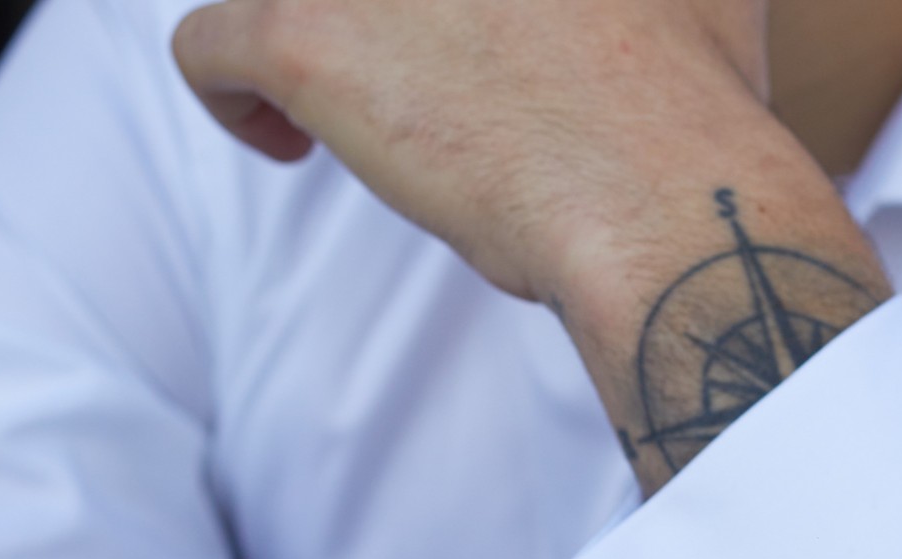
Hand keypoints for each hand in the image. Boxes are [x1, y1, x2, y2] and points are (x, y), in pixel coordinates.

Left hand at [170, 0, 889, 489]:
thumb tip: (651, 10)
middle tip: (390, 70)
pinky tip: (288, 146)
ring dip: (292, 37)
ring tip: (336, 103)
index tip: (435, 38)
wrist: (665, 198)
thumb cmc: (695, 109)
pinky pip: (206, 44)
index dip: (415, 16)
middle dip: (356, 27)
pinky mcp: (306, 33)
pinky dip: (229, 95)